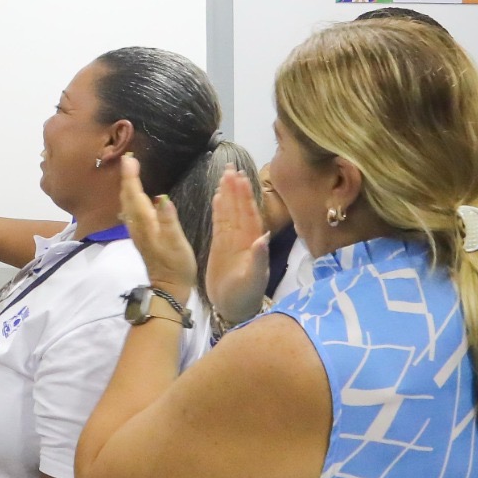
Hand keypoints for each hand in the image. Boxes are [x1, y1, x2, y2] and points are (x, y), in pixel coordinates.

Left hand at [117, 154, 196, 291]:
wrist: (168, 288)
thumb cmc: (176, 265)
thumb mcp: (177, 243)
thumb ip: (169, 221)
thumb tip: (162, 199)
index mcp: (145, 223)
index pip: (135, 195)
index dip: (131, 176)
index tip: (128, 158)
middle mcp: (137, 226)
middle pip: (127, 198)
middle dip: (127, 178)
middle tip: (128, 159)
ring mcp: (138, 232)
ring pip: (128, 205)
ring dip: (128, 188)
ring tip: (131, 173)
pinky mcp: (142, 237)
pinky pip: (132, 212)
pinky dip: (132, 199)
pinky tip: (137, 198)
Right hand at [205, 167, 270, 324]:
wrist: (233, 309)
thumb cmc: (245, 296)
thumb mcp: (253, 279)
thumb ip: (258, 258)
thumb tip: (261, 237)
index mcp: (251, 242)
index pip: (248, 213)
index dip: (245, 195)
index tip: (240, 177)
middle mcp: (242, 238)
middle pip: (238, 208)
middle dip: (236, 189)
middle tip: (230, 168)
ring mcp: (231, 242)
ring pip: (229, 213)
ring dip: (227, 195)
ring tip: (224, 177)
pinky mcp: (220, 247)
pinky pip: (219, 224)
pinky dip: (219, 210)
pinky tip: (217, 197)